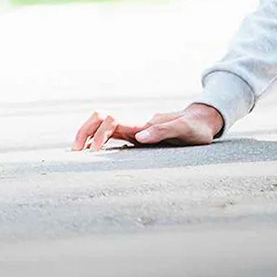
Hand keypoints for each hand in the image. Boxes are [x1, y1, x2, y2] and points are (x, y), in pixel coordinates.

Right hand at [70, 103, 223, 150]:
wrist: (202, 122)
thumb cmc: (196, 128)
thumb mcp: (186, 129)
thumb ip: (164, 130)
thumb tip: (138, 137)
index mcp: (141, 123)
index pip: (110, 121)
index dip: (98, 134)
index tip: (94, 153)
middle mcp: (133, 125)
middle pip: (99, 119)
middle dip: (83, 132)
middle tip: (74, 153)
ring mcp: (133, 130)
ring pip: (101, 126)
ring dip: (86, 136)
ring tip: (74, 155)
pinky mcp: (135, 137)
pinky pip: (109, 136)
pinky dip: (95, 143)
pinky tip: (88, 156)